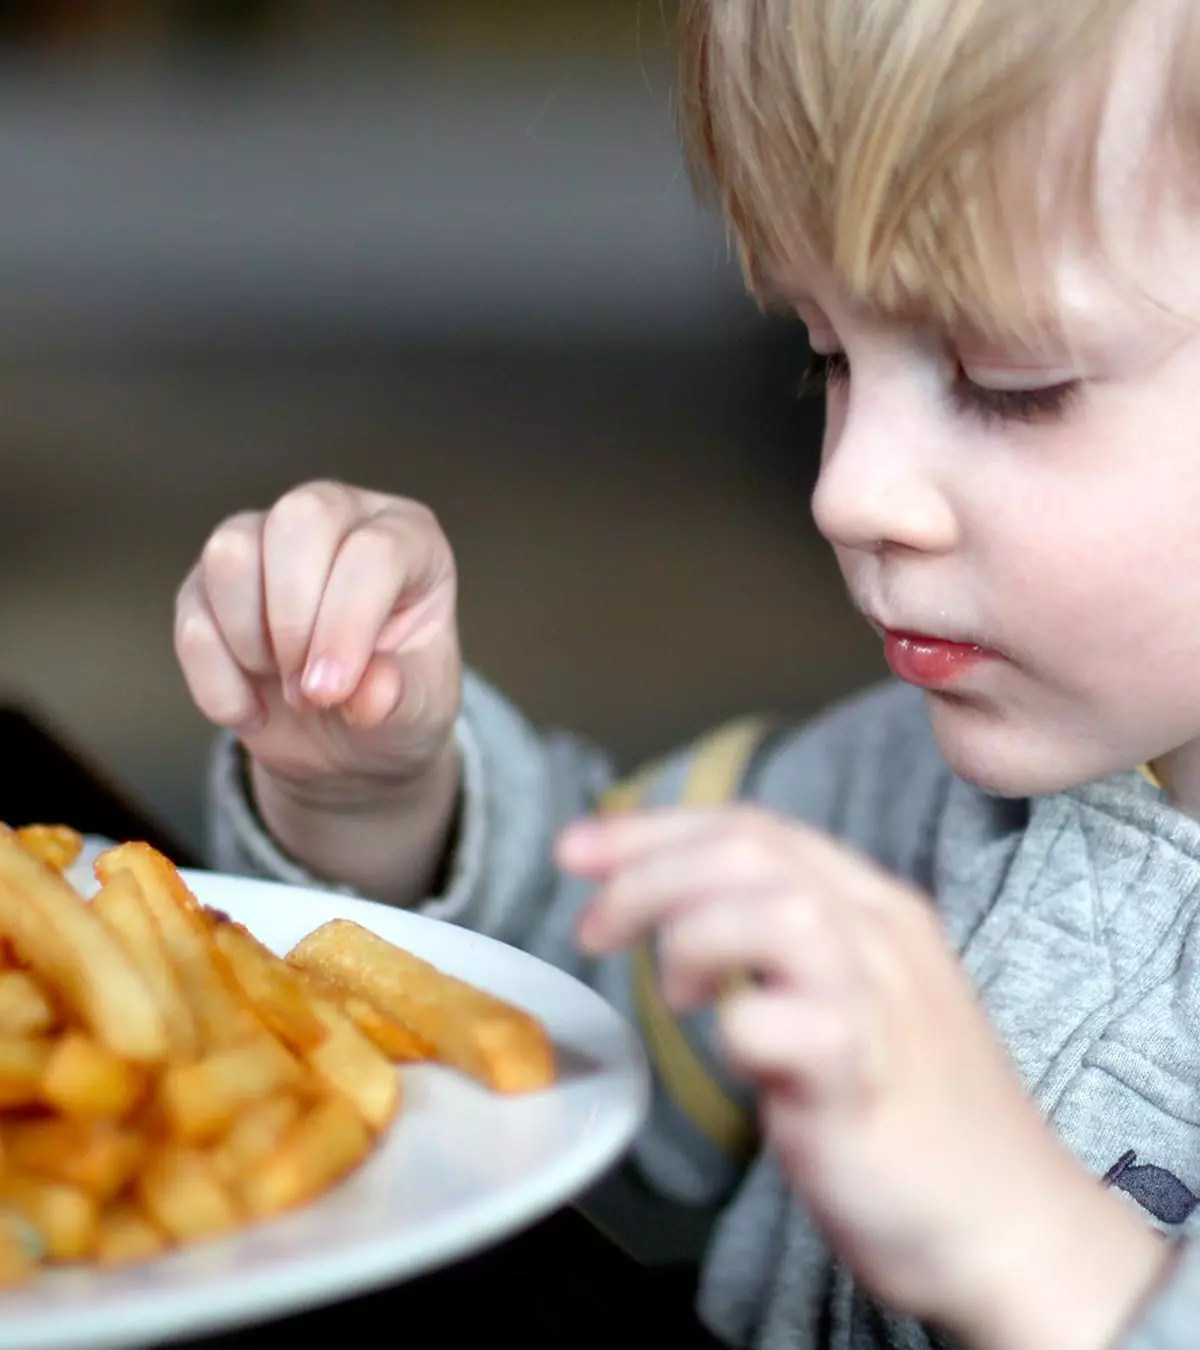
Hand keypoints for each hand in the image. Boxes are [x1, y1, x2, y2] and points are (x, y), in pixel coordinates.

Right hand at [176, 480, 460, 793]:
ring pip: (231, 552)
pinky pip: (192, 612)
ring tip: (290, 691)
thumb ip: (398, 698)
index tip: (330, 692)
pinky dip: (215, 677)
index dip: (346, 623)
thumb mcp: (418, 710)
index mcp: (409, 538)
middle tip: (311, 692)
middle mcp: (340, 518)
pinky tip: (252, 709)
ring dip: (250, 640)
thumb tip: (367, 694)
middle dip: (294, 620)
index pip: (375, 551)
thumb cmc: (396, 701)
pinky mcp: (212, 580)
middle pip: (298, 520)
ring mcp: (268, 538)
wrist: (347, 739)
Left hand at [559, 807, 1167, 1347]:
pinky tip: (730, 1056)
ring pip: (775, 909)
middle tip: (592, 928)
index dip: (652, 828)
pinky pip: (786, 1023)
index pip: (750, 826)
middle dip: (644, 874)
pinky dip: (735, 1030)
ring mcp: (882, 1000)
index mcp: (872, 904)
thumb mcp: (843, 994)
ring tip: (674, 997)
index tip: (578, 849)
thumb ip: (775, 942)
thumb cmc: (907, 1110)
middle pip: (747, 851)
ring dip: (691, 939)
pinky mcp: (868, 1075)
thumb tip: (670, 910)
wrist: (1009, 1226)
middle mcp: (881, 933)